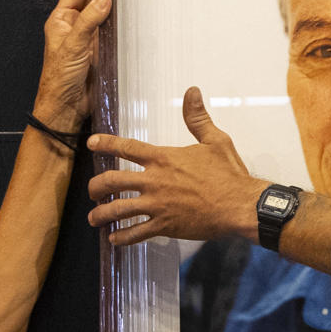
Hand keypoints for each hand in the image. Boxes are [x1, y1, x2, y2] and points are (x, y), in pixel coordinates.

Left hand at [33, 0, 110, 131]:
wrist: (66, 107)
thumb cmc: (59, 78)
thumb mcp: (73, 44)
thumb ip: (89, 20)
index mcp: (61, 19)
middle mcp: (74, 26)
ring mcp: (88, 39)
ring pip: (103, 14)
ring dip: (114, 2)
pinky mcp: (100, 52)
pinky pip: (111, 32)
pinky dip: (120, 22)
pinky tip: (131, 14)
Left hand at [87, 87, 268, 245]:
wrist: (239, 205)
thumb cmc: (228, 174)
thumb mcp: (214, 140)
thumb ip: (197, 118)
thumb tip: (192, 92)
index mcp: (163, 159)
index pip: (126, 148)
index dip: (106, 144)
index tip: (91, 144)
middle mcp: (154, 181)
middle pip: (112, 181)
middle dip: (96, 187)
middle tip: (92, 191)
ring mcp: (157, 205)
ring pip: (118, 210)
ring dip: (101, 215)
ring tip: (94, 219)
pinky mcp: (164, 225)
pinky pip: (136, 233)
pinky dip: (122, 237)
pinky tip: (115, 239)